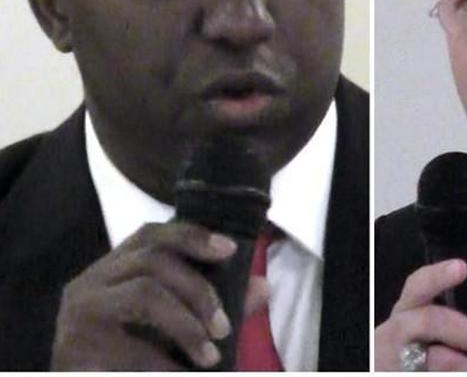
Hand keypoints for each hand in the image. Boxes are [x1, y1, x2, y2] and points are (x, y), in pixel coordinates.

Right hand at [51, 221, 255, 369]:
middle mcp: (93, 281)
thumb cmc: (128, 354)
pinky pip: (130, 346)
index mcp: (115, 268)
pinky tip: (183, 375)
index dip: (192, 235)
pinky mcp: (75, 346)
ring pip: (145, 293)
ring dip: (187, 325)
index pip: (152, 234)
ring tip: (210, 356)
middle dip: (200, 291)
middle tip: (224, 328)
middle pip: (154, 260)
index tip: (229, 249)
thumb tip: (262, 288)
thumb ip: (214, 305)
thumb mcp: (174, 325)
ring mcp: (80, 311)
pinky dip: (166, 363)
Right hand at [374, 254, 466, 370]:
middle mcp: (400, 329)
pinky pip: (439, 374)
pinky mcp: (403, 374)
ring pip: (438, 357)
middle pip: (428, 320)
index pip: (419, 284)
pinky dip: (464, 373)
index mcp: (416, 307)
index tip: (461, 268)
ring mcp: (398, 357)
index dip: (438, 275)